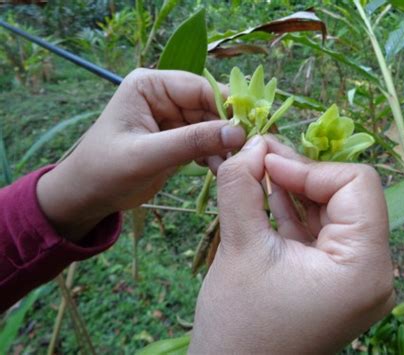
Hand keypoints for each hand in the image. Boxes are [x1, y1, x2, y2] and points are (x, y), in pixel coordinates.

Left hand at [36, 69, 244, 241]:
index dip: (226, 107)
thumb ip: (191, 142)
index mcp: (150, 85)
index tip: (249, 130)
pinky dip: (215, 155)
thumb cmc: (104, 170)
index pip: (199, 88)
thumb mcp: (146, 155)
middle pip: (209, 106)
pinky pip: (205, 141)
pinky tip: (220, 169)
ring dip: (223, 145)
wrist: (86, 196)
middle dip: (227, 130)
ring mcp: (171, 118)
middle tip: (246, 153)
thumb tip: (237, 132)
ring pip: (211, 126)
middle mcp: (163, 96)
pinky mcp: (176, 138)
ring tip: (232, 167)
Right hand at [190, 136, 394, 353]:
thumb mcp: (239, 246)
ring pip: (330, 211)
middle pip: (345, 196)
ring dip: (294, 189)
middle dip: (299, 174)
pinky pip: (320, 232)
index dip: (309, 167)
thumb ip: (242, 186)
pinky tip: (267, 195)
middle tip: (258, 158)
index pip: (356, 185)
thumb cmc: (239, 324)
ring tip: (257, 171)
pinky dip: (294, 211)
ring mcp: (353, 278)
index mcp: (363, 267)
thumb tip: (251, 144)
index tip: (265, 161)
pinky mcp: (333, 280)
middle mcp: (371, 272)